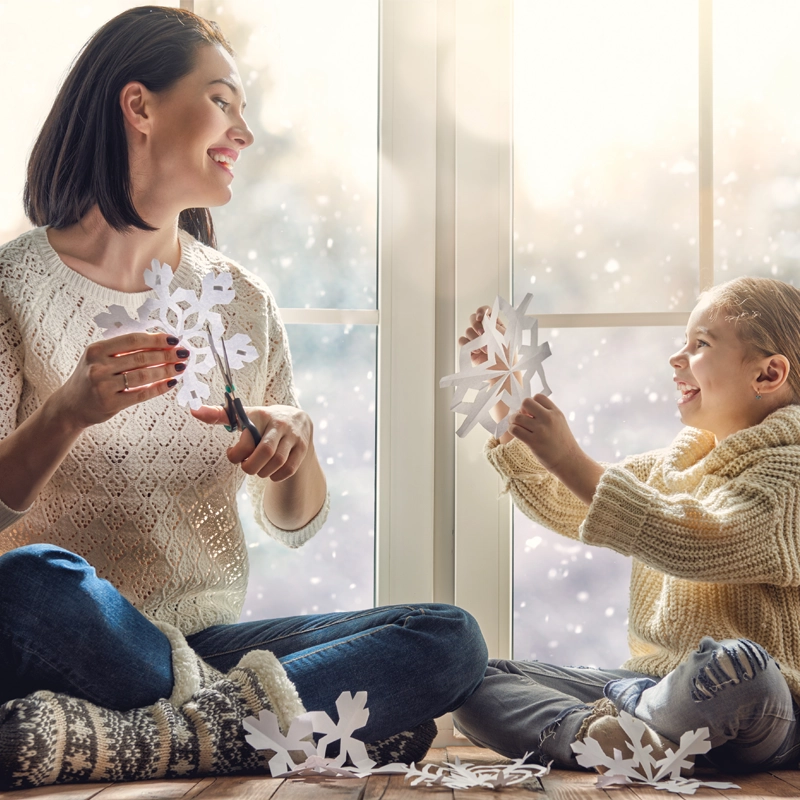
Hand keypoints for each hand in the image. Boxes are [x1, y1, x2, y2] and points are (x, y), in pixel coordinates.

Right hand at [55, 332, 188, 428]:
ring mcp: (103, 386)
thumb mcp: (99, 358)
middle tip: (184, 354)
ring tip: (180, 367)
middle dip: (167, 355)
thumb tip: (160, 342)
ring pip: (143, 376)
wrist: (71, 406)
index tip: (174, 339)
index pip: (133, 340)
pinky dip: (159, 388)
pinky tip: (171, 383)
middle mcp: (98, 367)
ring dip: (166, 371)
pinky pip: (141, 394)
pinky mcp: (111, 404)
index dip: (156, 339)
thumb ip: (123, 350)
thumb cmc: (91, 377)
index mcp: (96, 350)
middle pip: (141, 358)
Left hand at [191, 404, 312, 481]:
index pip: (247, 436)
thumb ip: (219, 414)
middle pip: (265, 451)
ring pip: (278, 462)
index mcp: (260, 415)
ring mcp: (293, 436)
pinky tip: (270, 473)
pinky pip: (289, 468)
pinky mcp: (302, 448)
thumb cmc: (262, 421)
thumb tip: (194, 411)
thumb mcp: (244, 415)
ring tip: (257, 469)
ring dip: (263, 472)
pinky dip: (277, 476)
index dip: (236, 453)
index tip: (230, 453)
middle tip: (245, 466)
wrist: (297, 419)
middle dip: (251, 466)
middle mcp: (279, 424)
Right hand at [459, 306, 506, 366]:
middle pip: (473, 319)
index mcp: (495, 325)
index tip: (480, 317)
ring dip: (475, 339)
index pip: (486, 311)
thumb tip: (481, 319)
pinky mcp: (470, 349)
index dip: (481, 311)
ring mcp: (477, 340)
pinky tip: (475, 351)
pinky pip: (462, 340)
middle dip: (476, 325)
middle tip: (482, 334)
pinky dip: (467, 344)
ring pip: (468, 330)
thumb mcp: (503, 336)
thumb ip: (492, 324)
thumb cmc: (507, 356)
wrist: (502, 373)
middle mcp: (485, 331)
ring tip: (485, 349)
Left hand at [508, 394, 580, 474]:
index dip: (532, 403)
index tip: (531, 413)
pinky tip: (516, 433)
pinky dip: (512, 429)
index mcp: (556, 412)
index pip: (538, 396)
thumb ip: (547, 414)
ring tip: (517, 426)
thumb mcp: (559, 422)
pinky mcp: (533, 442)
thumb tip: (525, 410)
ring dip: (513, 421)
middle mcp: (548, 418)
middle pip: (526, 402)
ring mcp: (541, 430)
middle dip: (521, 409)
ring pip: (517, 417)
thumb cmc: (562, 442)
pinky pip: (515, 429)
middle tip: (523, 418)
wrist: (569, 460)